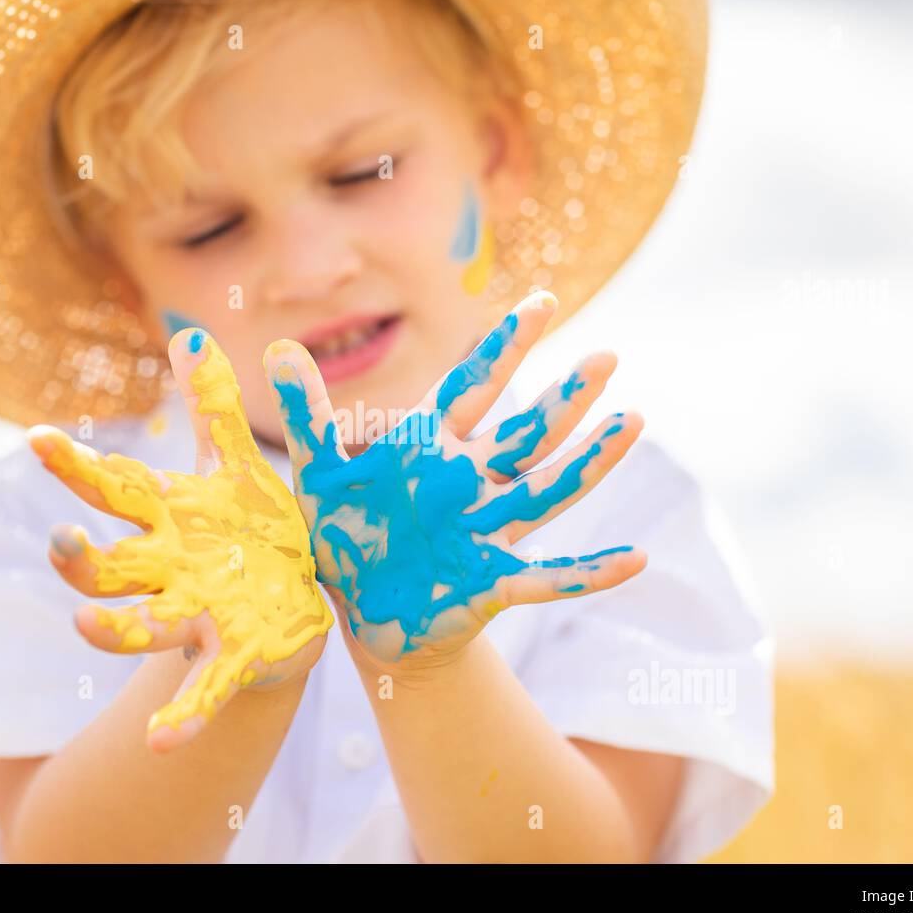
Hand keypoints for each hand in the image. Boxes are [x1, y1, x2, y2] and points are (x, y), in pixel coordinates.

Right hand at [29, 329, 331, 751]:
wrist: (299, 597)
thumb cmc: (257, 529)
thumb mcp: (240, 465)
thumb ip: (214, 406)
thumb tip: (191, 332)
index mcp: (170, 520)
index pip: (113, 489)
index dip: (75, 465)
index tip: (39, 437)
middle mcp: (170, 570)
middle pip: (107, 569)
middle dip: (79, 559)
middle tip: (62, 539)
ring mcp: (197, 615)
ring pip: (142, 629)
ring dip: (114, 631)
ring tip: (88, 626)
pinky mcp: (234, 653)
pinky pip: (204, 689)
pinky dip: (184, 717)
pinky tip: (163, 745)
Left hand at [263, 291, 646, 673]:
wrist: (361, 611)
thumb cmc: (345, 534)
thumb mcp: (318, 473)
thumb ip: (308, 414)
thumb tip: (276, 348)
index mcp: (431, 448)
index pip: (474, 385)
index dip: (506, 345)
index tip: (542, 301)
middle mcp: (469, 482)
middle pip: (524, 433)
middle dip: (564, 398)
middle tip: (606, 359)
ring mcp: (486, 531)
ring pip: (546, 490)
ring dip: (589, 462)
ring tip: (633, 422)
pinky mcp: (491, 583)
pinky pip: (549, 579)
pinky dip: (589, 573)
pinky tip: (637, 561)